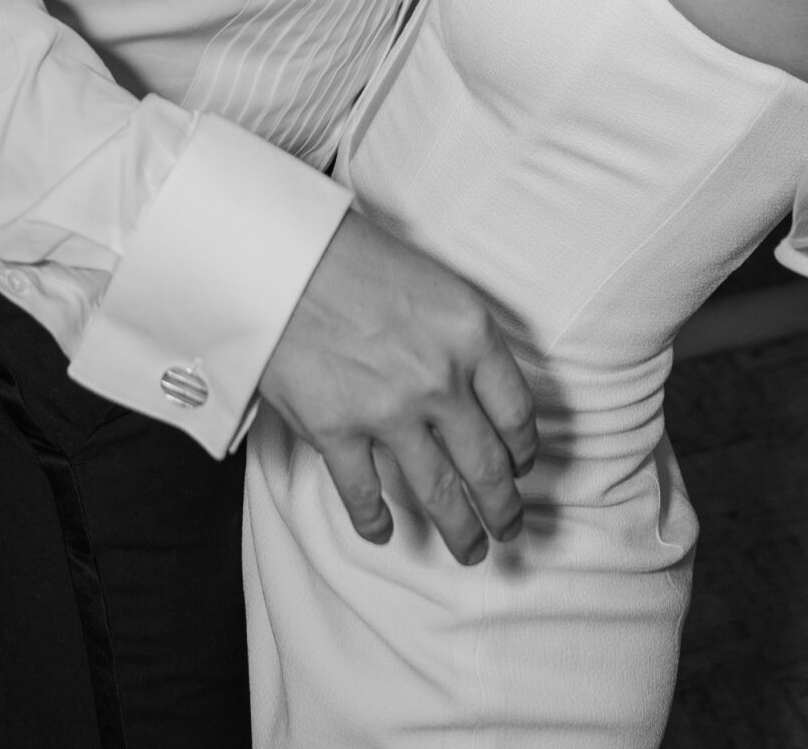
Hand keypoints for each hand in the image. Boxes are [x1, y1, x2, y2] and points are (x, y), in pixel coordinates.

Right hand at [259, 207, 535, 565]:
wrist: (283, 258)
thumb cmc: (357, 258)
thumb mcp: (435, 284)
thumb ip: (461, 339)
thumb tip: (479, 391)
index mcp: (471, 334)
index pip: (516, 411)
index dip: (524, 450)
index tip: (522, 467)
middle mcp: (440, 380)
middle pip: (486, 464)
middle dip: (502, 507)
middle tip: (508, 529)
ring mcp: (389, 411)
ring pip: (439, 492)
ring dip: (458, 530)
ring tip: (469, 550)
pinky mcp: (337, 431)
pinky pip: (366, 495)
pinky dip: (376, 523)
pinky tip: (384, 533)